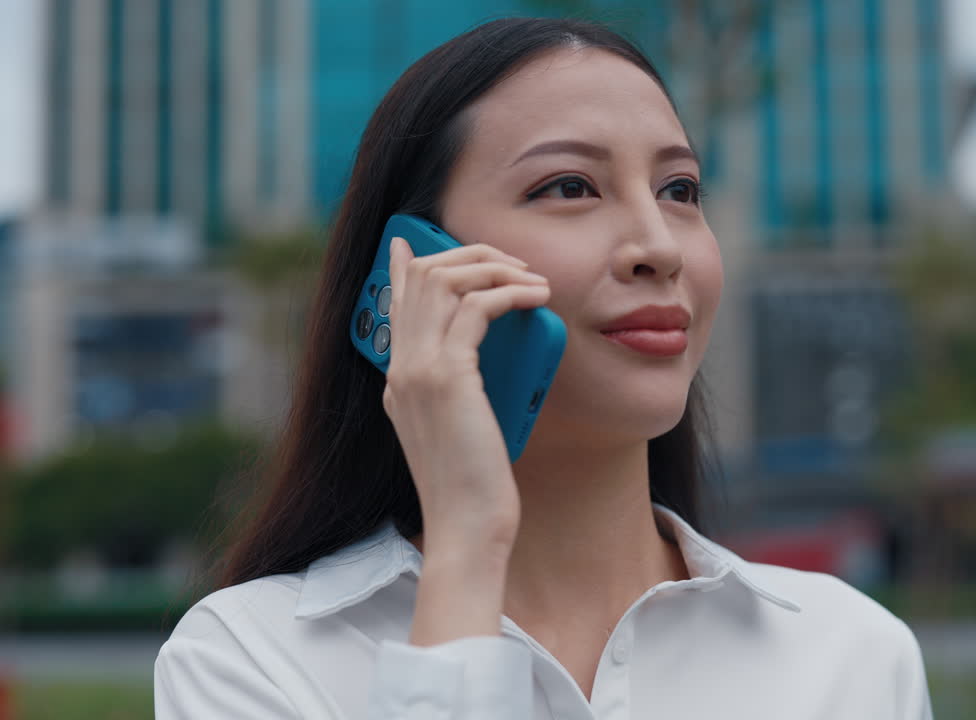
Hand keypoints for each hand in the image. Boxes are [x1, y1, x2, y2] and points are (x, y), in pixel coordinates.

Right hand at [382, 235, 549, 550]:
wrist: (467, 528)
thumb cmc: (476, 488)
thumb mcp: (462, 430)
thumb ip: (461, 392)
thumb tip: (483, 365)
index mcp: (399, 381)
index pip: (391, 305)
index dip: (399, 267)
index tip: (408, 241)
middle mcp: (400, 369)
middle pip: (420, 277)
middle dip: (468, 255)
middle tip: (511, 263)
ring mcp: (417, 370)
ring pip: (444, 280)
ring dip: (493, 267)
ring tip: (532, 279)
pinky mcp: (446, 377)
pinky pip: (476, 307)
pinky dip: (509, 292)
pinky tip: (536, 298)